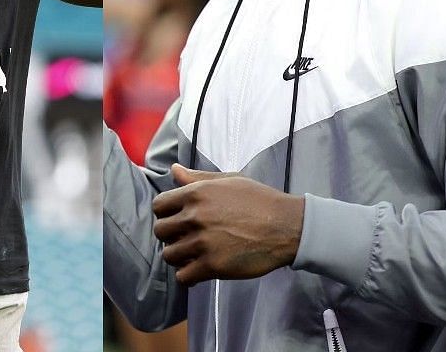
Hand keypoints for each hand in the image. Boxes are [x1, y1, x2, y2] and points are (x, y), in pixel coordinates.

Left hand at [151, 164, 304, 284]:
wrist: (286, 226)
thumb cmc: (259, 200)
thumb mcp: (230, 180)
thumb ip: (198, 178)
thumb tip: (174, 171)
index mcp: (197, 193)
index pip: (159, 205)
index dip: (166, 213)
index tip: (177, 219)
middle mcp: (195, 216)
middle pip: (161, 231)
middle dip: (171, 235)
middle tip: (186, 238)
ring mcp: (202, 242)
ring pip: (169, 255)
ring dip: (179, 256)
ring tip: (193, 254)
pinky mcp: (212, 265)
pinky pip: (183, 276)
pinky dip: (188, 275)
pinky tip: (199, 269)